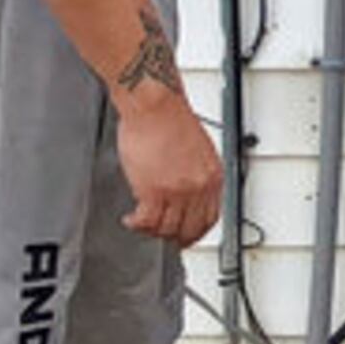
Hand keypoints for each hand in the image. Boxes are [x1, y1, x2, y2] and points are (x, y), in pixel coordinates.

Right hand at [116, 96, 223, 247]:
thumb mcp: (199, 151)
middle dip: (174, 237)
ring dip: (152, 231)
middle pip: (190, 228)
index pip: (211, 217)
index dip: (196, 231)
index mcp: (213, 176)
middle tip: (161, 235)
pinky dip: (138, 225)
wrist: (156, 106)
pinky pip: (147, 222)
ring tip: (142, 224)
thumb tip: (188, 193)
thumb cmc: (171, 120)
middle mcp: (199, 187)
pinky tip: (131, 219)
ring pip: (167, 229)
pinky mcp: (154, 191)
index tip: (186, 234)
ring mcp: (178, 191)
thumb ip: (196, 175)